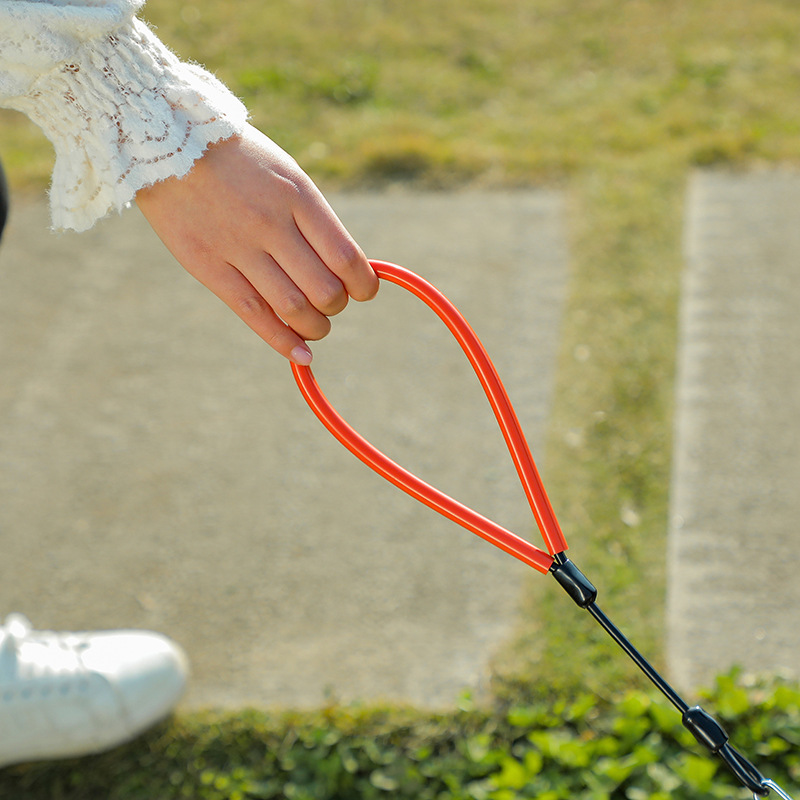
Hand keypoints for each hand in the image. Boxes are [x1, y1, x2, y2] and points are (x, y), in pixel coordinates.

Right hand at [136, 125, 377, 363]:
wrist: (165, 139)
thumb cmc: (238, 160)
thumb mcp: (285, 174)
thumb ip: (313, 219)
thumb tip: (345, 268)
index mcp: (298, 196)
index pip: (346, 257)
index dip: (364, 285)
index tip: (364, 290)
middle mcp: (271, 223)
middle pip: (324, 290)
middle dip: (337, 306)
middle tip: (332, 304)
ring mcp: (237, 246)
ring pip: (293, 308)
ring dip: (315, 327)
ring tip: (316, 326)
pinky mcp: (207, 266)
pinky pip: (253, 314)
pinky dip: (282, 341)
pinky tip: (300, 355)